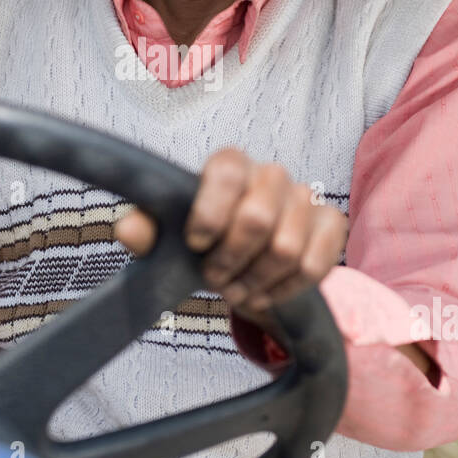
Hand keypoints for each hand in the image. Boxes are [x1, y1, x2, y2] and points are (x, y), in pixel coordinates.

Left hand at [115, 148, 348, 329]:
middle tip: (214, 279)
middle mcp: (270, 174)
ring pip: (286, 248)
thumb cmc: (204, 240)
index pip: (225, 172)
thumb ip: (147, 230)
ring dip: (255, 281)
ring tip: (237, 290)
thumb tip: (126, 227)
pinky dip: (285, 290)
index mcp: (230, 164)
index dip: (209, 213)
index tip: (195, 243)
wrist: (246, 262)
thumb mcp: (167, 238)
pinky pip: (316, 264)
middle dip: (230, 260)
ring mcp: (305, 198)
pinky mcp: (330, 225)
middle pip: (257, 218)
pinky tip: (265, 294)